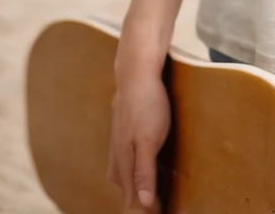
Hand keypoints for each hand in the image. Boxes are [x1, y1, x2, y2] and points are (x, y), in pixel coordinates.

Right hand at [106, 72, 170, 211]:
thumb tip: (142, 202)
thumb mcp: (149, 141)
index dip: (145, 209)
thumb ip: (144, 172)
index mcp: (124, 162)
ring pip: (125, 175)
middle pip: (127, 190)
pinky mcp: (124, 133)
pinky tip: (143, 167)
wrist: (136, 74)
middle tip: (156, 208)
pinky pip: (128, 162)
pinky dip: (136, 172)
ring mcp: (119, 144)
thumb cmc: (146, 105)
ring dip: (137, 188)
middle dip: (139, 202)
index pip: (133, 197)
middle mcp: (118, 156)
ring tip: (150, 196)